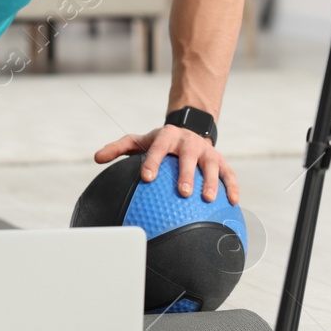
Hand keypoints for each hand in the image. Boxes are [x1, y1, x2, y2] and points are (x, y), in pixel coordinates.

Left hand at [94, 125, 239, 204]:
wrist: (190, 128)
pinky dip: (232, 186)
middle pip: (187, 157)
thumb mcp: (140, 140)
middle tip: (182, 192)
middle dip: (186, 174)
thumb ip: (119, 148)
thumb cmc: (160, 142)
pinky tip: (233, 202)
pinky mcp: (221, 159)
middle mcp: (188, 142)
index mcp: (167, 137)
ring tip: (207, 199)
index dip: (153, 161)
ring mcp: (206, 151)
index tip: (147, 177)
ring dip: (211, 181)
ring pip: (211, 165)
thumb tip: (96, 158)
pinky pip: (229, 173)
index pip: (158, 148)